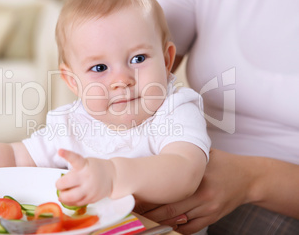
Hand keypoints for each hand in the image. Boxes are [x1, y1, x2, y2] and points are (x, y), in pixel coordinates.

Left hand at [56, 149, 113, 205]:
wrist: (113, 176)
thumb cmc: (95, 168)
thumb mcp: (86, 163)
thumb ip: (74, 171)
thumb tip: (62, 186)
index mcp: (84, 165)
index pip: (74, 159)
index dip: (66, 154)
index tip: (60, 151)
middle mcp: (86, 177)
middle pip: (64, 183)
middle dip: (59, 185)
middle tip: (61, 184)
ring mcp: (89, 189)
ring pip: (69, 197)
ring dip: (63, 196)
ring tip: (64, 193)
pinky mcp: (91, 199)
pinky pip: (76, 204)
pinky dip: (69, 202)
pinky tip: (69, 198)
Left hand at [134, 149, 251, 233]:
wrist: (249, 178)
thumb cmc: (222, 163)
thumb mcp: (204, 155)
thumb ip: (184, 157)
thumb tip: (157, 157)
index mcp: (197, 177)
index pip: (167, 192)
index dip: (149, 197)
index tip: (135, 196)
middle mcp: (203, 195)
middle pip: (169, 210)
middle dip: (149, 213)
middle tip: (134, 211)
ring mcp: (208, 209)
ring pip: (178, 221)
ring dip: (159, 222)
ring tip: (143, 218)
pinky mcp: (212, 218)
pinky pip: (191, 228)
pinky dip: (176, 228)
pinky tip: (164, 224)